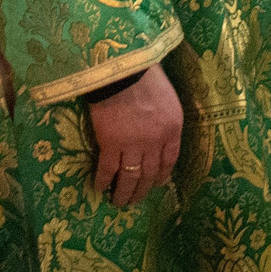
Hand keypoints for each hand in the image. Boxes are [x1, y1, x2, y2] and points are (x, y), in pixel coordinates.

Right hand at [88, 63, 182, 205]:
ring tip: (118, 202)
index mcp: (172, 129)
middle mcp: (155, 142)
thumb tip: (157, 128)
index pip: (169, 161)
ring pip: (129, 177)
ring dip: (123, 193)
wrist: (123, 69)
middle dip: (142, 191)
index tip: (155, 184)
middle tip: (134, 200)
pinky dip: (102, 180)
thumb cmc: (145, 75)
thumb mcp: (168, 97)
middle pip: (149, 174)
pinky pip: (107, 168)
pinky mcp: (110, 143)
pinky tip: (99, 188)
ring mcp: (132, 145)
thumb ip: (165, 117)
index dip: (161, 176)